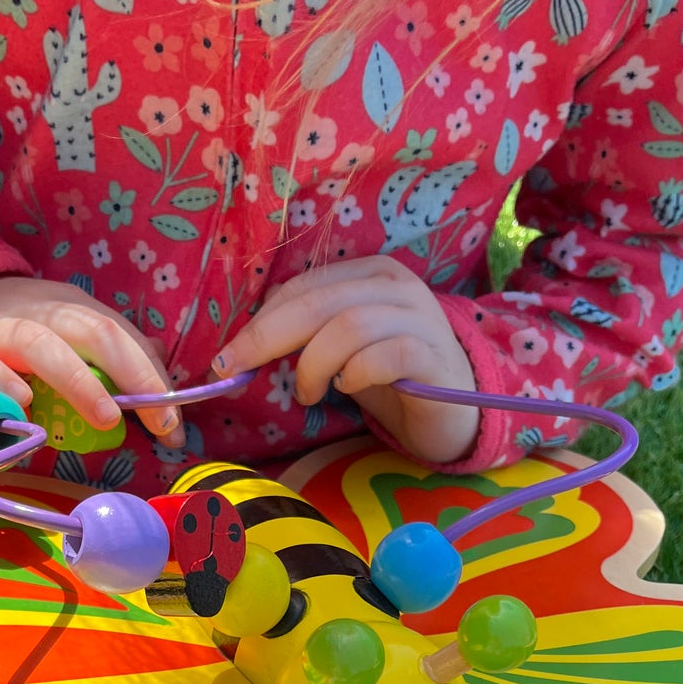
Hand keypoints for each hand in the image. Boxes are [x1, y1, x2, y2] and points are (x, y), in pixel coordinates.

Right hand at [0, 276, 181, 441]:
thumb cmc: (11, 346)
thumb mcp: (63, 342)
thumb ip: (105, 356)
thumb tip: (157, 368)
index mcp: (70, 311)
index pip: (121, 336)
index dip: (152, 377)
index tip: (174, 425)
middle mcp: (38, 315)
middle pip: (91, 330)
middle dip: (131, 373)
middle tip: (158, 420)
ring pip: (38, 344)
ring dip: (77, 380)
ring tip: (106, 417)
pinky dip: (0, 383)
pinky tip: (23, 405)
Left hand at [214, 255, 480, 462]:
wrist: (453, 409)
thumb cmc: (390, 376)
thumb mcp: (342, 349)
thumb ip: (307, 334)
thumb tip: (244, 346)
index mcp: (369, 274)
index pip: (303, 287)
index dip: (260, 321)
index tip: (229, 359)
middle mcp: (396, 286)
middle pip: (318, 303)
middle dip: (267, 337)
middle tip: (239, 370)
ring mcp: (420, 318)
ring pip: (349, 326)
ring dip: (314, 363)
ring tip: (308, 392)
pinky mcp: (434, 356)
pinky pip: (386, 355)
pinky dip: (355, 373)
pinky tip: (347, 388)